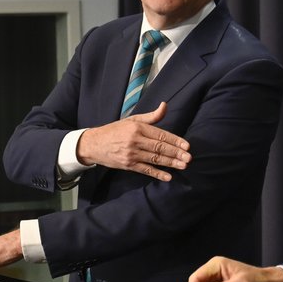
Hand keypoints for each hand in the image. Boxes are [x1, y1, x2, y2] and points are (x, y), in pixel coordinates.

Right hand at [77, 102, 191, 181]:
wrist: (93, 144)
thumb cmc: (115, 130)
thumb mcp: (132, 120)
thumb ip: (151, 116)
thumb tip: (165, 105)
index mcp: (137, 128)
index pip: (161, 135)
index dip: (175, 141)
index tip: (187, 146)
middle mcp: (135, 141)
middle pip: (159, 147)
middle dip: (176, 153)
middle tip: (189, 157)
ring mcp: (131, 154)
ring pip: (155, 159)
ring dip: (170, 163)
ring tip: (183, 166)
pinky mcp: (128, 165)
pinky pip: (145, 170)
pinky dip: (157, 174)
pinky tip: (168, 177)